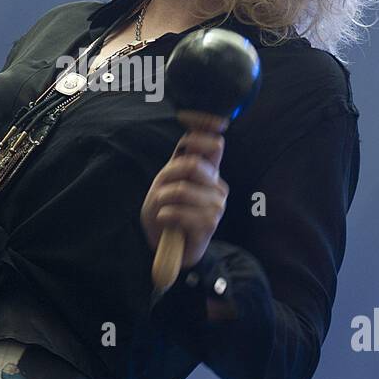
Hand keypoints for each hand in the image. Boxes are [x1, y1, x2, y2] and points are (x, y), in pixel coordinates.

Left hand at [141, 131, 228, 270]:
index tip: (187, 134)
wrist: (166, 244)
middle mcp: (217, 185)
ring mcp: (217, 204)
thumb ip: (178, 162)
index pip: (213, 144)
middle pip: (194, 165)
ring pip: (181, 190)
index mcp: (209, 172)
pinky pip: (180, 211)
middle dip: (168, 176)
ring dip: (163, 200)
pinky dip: (165, 215)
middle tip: (160, 190)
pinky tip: (166, 220)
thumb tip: (190, 139)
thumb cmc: (166, 211)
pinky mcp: (211, 223)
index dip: (202, 134)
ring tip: (163, 209)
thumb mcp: (165, 183)